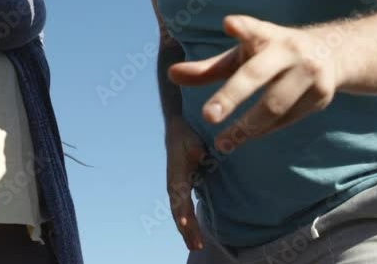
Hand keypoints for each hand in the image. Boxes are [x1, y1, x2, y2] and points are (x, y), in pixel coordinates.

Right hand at [165, 118, 205, 251]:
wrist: (176, 130)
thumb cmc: (185, 136)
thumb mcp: (192, 141)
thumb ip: (197, 150)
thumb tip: (202, 156)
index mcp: (176, 176)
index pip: (179, 198)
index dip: (182, 213)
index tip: (186, 226)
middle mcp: (174, 185)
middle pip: (179, 212)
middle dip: (187, 230)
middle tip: (196, 246)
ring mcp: (176, 188)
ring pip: (180, 214)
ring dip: (187, 230)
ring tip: (195, 246)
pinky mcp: (181, 188)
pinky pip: (183, 209)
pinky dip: (187, 223)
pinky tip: (192, 233)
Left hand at [169, 15, 340, 148]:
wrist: (332, 54)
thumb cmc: (270, 54)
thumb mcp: (241, 56)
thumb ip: (207, 68)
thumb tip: (171, 74)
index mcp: (266, 35)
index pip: (252, 28)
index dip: (242, 26)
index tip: (229, 23)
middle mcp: (288, 51)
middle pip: (257, 75)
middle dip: (231, 96)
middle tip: (207, 116)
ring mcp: (308, 74)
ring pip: (274, 105)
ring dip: (246, 127)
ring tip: (222, 143)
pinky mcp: (320, 96)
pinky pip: (287, 119)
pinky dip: (264, 131)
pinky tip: (245, 138)